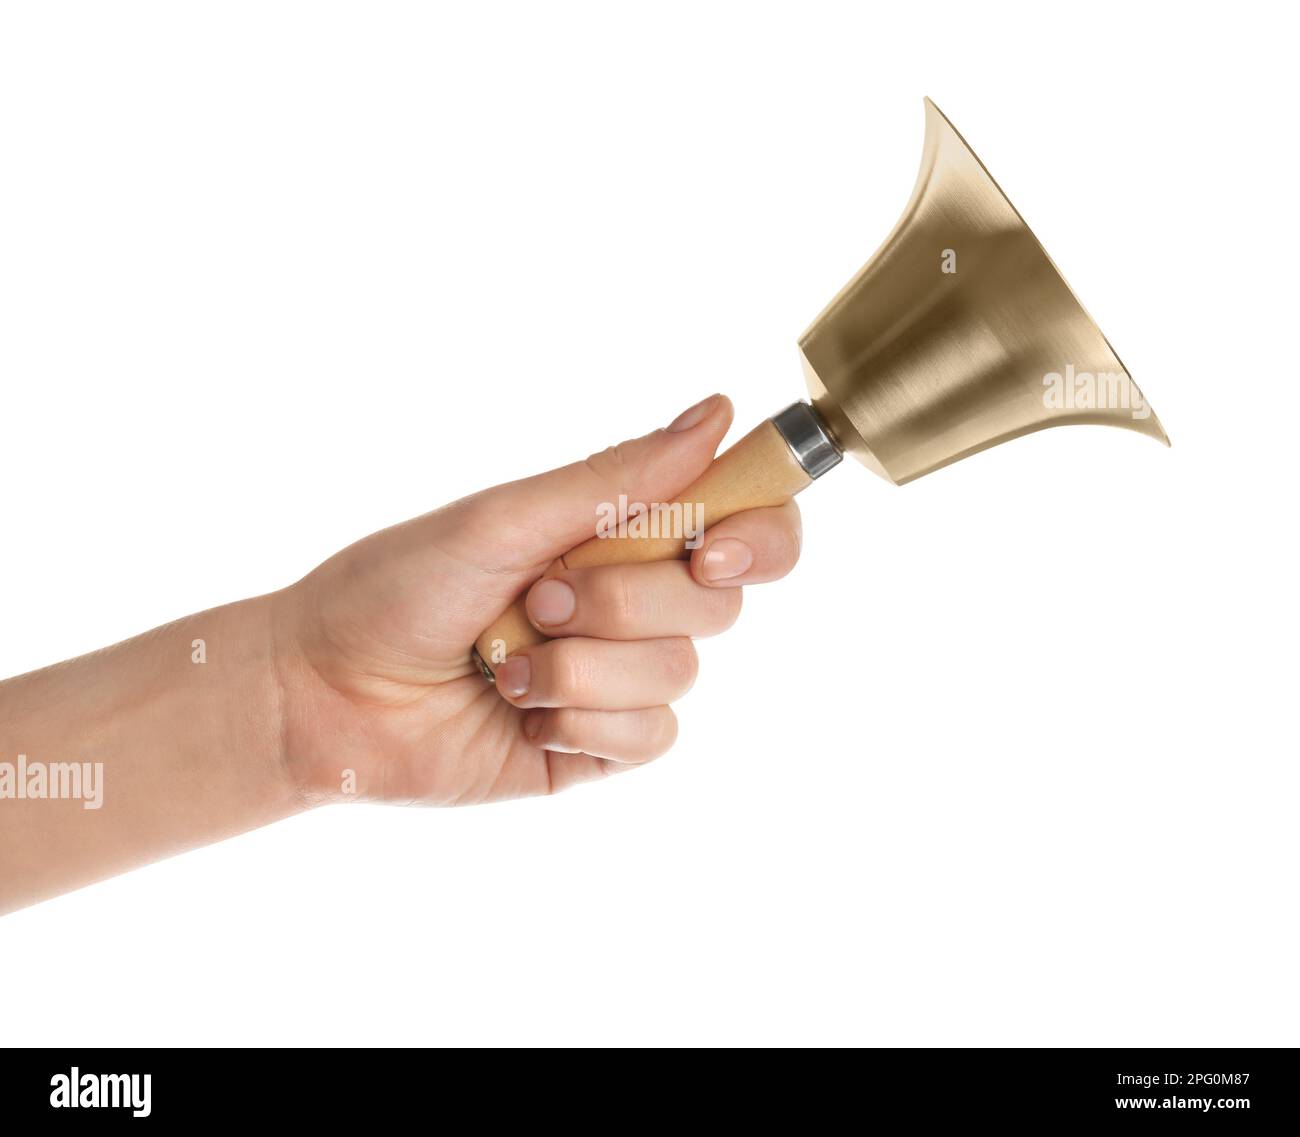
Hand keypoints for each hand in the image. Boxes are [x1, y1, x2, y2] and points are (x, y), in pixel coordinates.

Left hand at [272, 394, 802, 803]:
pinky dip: (581, 721)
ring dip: (581, 668)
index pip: (744, 525)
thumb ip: (616, 480)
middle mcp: (632, 604)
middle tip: (537, 598)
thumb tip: (716, 414)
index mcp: (618, 535)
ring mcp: (618, 679)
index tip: (711, 552)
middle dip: (623, 603)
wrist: (323, 692)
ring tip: (505, 664)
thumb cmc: (396, 588)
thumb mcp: (504, 520)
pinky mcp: (599, 747)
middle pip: (718, 603)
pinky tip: (520, 713)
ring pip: (679, 673)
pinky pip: (650, 737)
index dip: (759, 535)